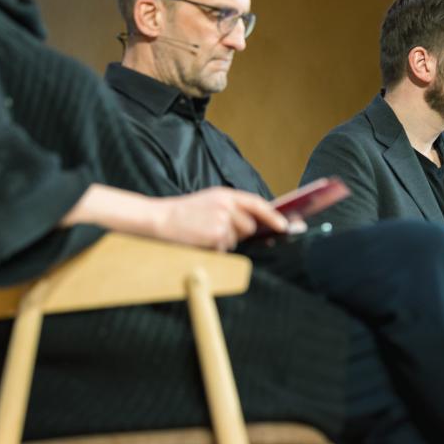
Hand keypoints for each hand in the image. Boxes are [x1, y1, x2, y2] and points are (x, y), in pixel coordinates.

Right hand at [154, 188, 289, 250]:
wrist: (158, 218)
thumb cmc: (184, 214)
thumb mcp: (209, 203)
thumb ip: (232, 209)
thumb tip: (255, 226)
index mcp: (225, 194)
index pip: (257, 204)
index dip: (273, 216)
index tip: (284, 226)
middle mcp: (226, 205)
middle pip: (249, 227)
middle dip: (239, 234)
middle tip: (217, 231)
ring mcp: (221, 220)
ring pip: (236, 240)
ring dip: (224, 242)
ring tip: (203, 234)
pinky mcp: (215, 235)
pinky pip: (223, 249)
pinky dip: (213, 249)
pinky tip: (199, 241)